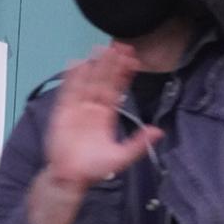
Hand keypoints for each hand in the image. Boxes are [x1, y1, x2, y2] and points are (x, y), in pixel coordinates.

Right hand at [46, 43, 161, 190]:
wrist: (71, 177)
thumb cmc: (95, 168)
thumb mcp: (121, 157)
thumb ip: (138, 143)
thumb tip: (159, 131)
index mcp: (108, 115)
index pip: (118, 90)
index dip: (124, 74)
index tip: (132, 59)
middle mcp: (94, 108)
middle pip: (104, 81)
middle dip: (111, 64)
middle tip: (120, 45)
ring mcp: (78, 108)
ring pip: (88, 82)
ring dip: (94, 66)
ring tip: (100, 48)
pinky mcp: (63, 112)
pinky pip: (69, 92)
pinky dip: (72, 79)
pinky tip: (77, 64)